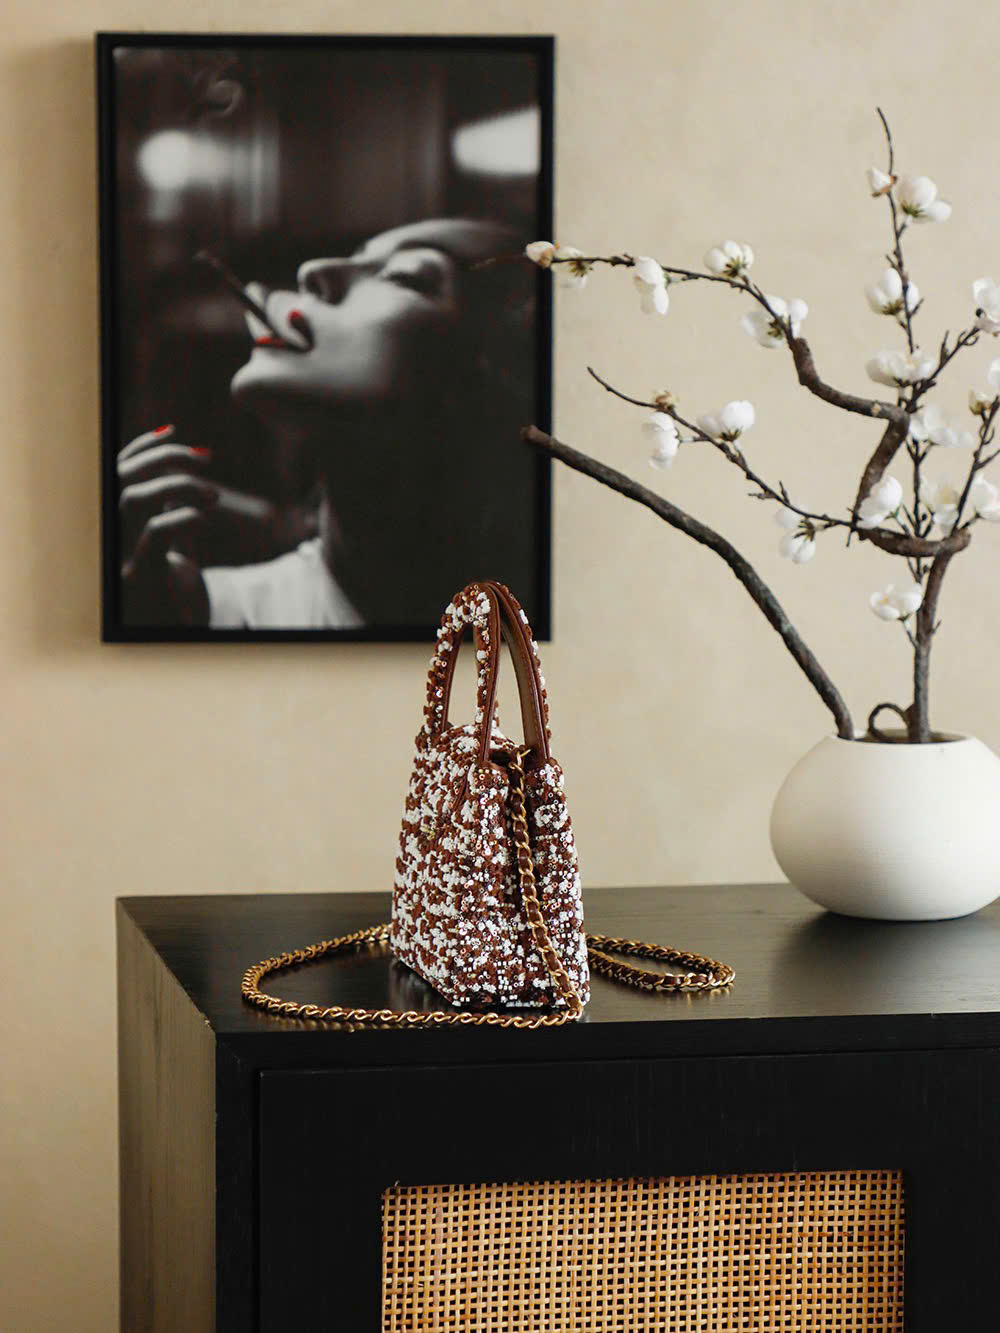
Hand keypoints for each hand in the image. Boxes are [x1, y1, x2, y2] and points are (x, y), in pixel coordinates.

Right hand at [118, 425, 214, 624]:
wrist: (173, 638)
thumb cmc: (173, 590)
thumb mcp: (169, 541)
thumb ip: (167, 505)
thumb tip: (186, 460)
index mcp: (111, 525)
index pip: (114, 470)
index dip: (141, 446)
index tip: (175, 431)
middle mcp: (106, 539)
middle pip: (120, 478)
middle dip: (164, 458)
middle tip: (206, 459)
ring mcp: (118, 559)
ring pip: (132, 500)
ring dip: (176, 485)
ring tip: (214, 495)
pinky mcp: (141, 581)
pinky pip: (154, 536)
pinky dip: (181, 518)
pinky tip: (203, 518)